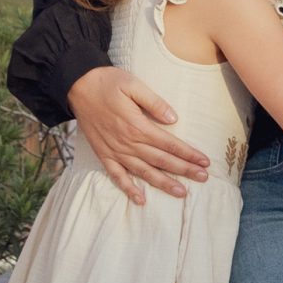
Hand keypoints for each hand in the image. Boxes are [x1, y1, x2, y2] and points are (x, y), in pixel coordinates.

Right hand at [68, 66, 210, 203]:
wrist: (77, 86)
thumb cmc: (108, 83)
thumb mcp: (133, 84)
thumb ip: (154, 102)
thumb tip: (174, 119)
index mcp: (137, 125)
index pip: (169, 144)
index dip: (188, 153)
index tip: (204, 161)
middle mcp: (127, 143)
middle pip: (161, 160)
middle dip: (184, 170)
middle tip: (203, 178)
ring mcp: (115, 151)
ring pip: (143, 172)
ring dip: (163, 183)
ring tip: (181, 192)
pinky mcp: (103, 154)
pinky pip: (117, 176)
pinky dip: (128, 189)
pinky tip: (140, 200)